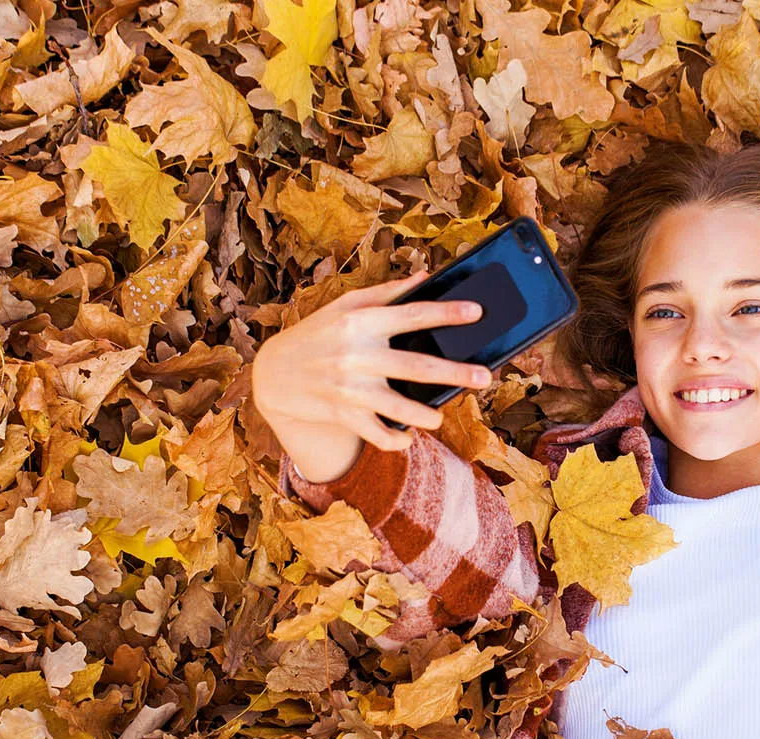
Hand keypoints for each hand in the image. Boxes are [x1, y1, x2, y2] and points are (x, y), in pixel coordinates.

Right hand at [253, 271, 493, 474]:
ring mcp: (349, 387)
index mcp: (360, 322)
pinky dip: (396, 440)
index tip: (477, 312)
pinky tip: (410, 437)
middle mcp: (356, 354)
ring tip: (441, 416)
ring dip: (426, 415)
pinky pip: (377, 433)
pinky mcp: (342, 413)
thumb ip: (386, 293)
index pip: (411, 315)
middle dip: (455, 373)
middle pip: (416, 366)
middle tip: (485, 377)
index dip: (446, 313)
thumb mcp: (344, 306)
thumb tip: (426, 277)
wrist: (274, 372)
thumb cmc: (317, 334)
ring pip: (398, 407)